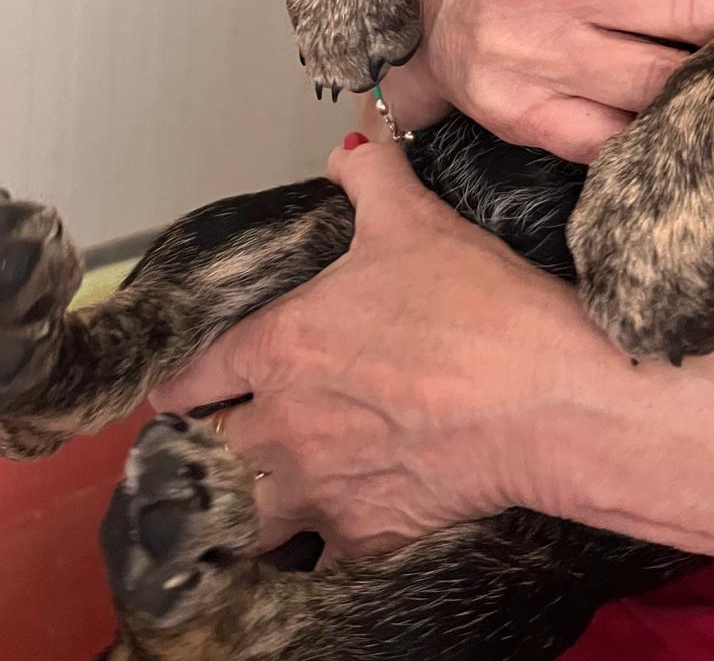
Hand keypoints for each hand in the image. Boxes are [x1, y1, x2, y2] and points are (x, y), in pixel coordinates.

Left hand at [147, 140, 598, 559]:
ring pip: (244, 519)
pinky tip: (318, 545)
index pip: (195, 373)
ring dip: (241, 511)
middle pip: (206, 453)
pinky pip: (314, 564)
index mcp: (281, 344)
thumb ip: (370, 179)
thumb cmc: (477, 307)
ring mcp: (321, 488)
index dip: (177, 383)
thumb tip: (352, 149)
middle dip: (202, 452)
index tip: (169, 394)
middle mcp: (284, 422)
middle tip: (208, 450)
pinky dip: (311, 557)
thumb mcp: (415, 219)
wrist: (544, 397)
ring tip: (248, 504)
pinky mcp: (368, 538)